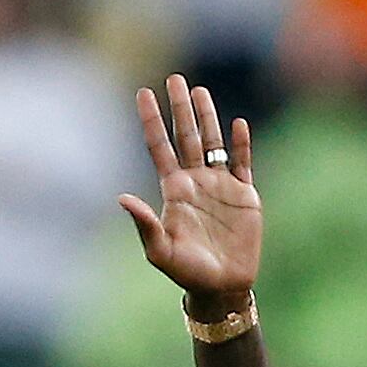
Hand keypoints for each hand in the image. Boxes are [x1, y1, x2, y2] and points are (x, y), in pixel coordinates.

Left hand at [120, 76, 260, 304]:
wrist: (221, 287)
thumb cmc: (187, 273)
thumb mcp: (161, 251)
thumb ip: (145, 224)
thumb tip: (122, 198)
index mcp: (174, 191)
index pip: (160, 147)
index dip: (152, 120)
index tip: (144, 93)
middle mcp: (195, 182)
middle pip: (186, 136)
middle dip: (180, 108)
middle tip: (174, 79)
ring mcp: (220, 186)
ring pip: (212, 141)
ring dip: (207, 116)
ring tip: (199, 91)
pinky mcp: (244, 195)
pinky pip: (242, 163)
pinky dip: (241, 144)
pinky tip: (238, 125)